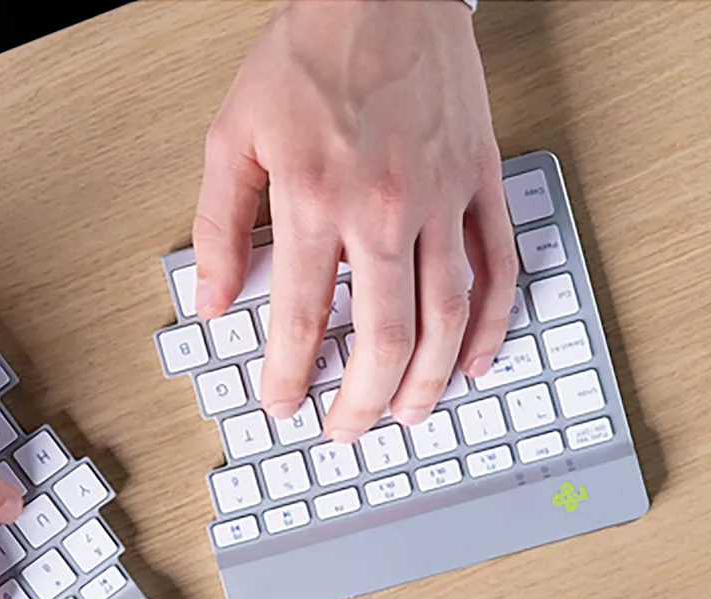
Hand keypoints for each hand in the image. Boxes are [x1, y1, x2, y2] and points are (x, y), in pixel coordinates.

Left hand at [194, 0, 516, 440]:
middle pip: (382, 337)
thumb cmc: (309, 55)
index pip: (301, 320)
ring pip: (445, 316)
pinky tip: (473, 360)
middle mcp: (384, 209)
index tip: (283, 407)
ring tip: (406, 415)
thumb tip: (211, 304)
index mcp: (315, 201)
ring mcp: (442, 198)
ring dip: (426, 380)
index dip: (289, 376)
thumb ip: (219, 229)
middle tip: (346, 431)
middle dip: (361, 400)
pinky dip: (490, 323)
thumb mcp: (234, 136)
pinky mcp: (481, 181)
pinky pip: (498, 267)